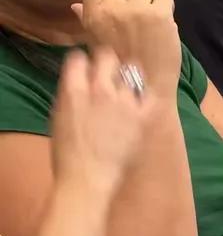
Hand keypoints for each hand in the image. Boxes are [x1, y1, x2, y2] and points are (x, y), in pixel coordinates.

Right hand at [49, 48, 152, 193]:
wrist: (87, 178)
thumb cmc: (67, 153)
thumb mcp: (59, 117)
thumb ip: (71, 94)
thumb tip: (81, 80)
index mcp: (74, 91)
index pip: (78, 58)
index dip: (82, 61)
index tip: (86, 67)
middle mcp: (100, 90)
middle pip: (107, 57)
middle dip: (106, 61)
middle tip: (108, 70)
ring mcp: (125, 102)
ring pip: (131, 71)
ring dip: (126, 77)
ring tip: (125, 86)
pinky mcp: (143, 115)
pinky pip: (150, 94)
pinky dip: (146, 94)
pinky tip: (142, 99)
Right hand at [71, 0, 180, 95]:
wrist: (145, 87)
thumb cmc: (122, 64)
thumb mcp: (98, 41)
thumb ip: (89, 18)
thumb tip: (77, 4)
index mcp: (94, 15)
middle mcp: (112, 10)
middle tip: (138, 21)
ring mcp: (135, 11)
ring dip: (152, 1)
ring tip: (151, 24)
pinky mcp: (158, 14)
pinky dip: (167, 9)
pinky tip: (163, 28)